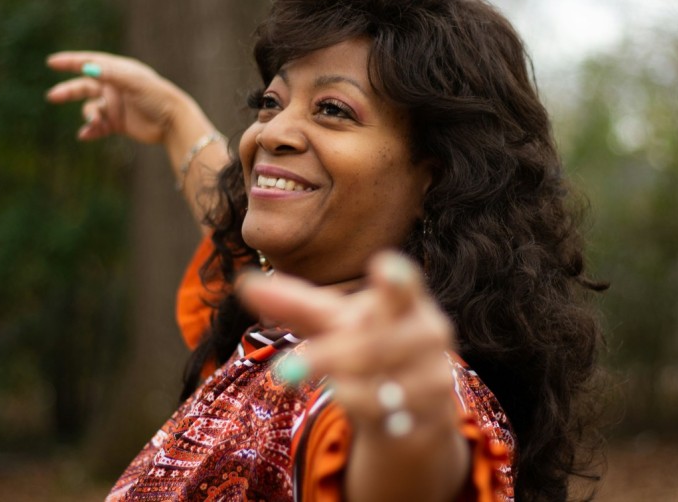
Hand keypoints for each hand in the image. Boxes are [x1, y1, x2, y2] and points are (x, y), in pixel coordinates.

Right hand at [45, 51, 188, 143]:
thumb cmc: (157, 96)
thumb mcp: (134, 82)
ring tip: (95, 121)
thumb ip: (110, 74)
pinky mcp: (118, 123)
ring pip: (90, 109)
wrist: (173, 123)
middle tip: (53, 96)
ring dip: (89, 116)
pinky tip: (85, 135)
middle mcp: (114, 87)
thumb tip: (86, 68)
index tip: (51, 63)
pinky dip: (90, 130)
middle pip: (84, 87)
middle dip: (68, 91)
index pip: (90, 63)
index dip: (70, 62)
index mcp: (118, 72)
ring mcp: (115, 106)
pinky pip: (98, 127)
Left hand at [238, 253, 457, 437]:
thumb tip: (243, 281)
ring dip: (337, 380)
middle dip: (330, 356)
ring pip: (379, 378)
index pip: (404, 285)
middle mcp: (426, 333)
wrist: (414, 408)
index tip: (382, 266)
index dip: (395, 277)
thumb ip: (293, 303)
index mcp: (404, 301)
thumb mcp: (332, 323)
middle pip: (375, 342)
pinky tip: (340, 395)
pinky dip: (356, 402)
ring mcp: (433, 372)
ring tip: (298, 381)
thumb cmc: (369, 347)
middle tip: (281, 370)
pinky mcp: (433, 412)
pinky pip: (386, 409)